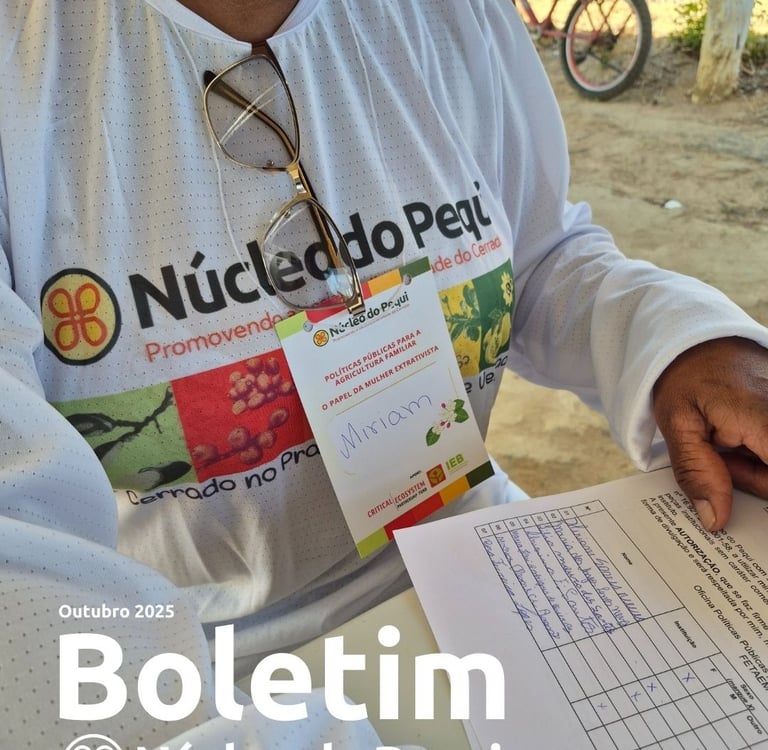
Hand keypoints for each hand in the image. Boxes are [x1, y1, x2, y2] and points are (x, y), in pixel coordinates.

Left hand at [653, 336, 767, 531]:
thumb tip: (715, 520)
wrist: (696, 339)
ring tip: (725, 441)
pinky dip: (761, 452)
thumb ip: (697, 471)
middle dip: (754, 480)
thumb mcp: (677, 423)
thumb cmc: (685, 375)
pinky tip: (740, 437)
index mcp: (765, 418)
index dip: (758, 489)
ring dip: (757, 466)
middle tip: (720, 457)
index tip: (734, 489)